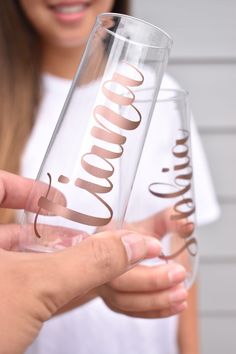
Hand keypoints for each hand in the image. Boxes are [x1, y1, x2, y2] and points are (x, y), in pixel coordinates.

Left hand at [0, 170, 160, 353]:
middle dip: (58, 235)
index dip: (24, 187)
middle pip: (17, 231)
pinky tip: (79, 290)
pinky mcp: (1, 312)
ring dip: (60, 266)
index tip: (53, 196)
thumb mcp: (34, 286)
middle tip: (88, 235)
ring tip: (95, 263)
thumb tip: (132, 244)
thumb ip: (88, 261)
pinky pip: (25, 293)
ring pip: (24, 265)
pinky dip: (51, 290)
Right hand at [97, 211, 187, 317]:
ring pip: (123, 301)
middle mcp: (97, 263)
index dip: (132, 249)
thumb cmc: (138, 233)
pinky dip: (154, 311)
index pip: (109, 246)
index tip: (158, 246)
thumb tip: (188, 226)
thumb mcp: (150, 221)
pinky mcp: (113, 302)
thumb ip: (168, 219)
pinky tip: (176, 306)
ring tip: (182, 294)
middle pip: (117, 280)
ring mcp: (103, 286)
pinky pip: (131, 312)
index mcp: (104, 236)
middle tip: (179, 274)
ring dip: (155, 300)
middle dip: (151, 280)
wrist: (123, 252)